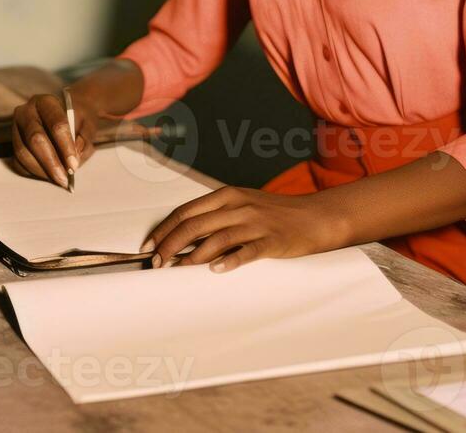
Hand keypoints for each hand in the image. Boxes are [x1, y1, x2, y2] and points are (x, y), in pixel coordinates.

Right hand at [10, 91, 97, 186]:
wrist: (68, 114)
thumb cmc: (78, 119)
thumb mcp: (87, 124)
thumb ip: (84, 138)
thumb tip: (75, 157)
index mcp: (46, 102)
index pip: (56, 124)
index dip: (65, 146)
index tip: (74, 164)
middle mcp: (26, 111)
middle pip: (35, 138)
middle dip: (51, 162)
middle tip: (64, 178)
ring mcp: (16, 127)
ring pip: (23, 152)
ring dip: (41, 170)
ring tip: (58, 179)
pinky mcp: (14, 142)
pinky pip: (18, 161)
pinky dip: (32, 172)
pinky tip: (48, 176)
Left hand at [143, 186, 351, 272]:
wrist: (316, 217)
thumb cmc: (275, 214)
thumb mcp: (242, 206)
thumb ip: (215, 218)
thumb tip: (182, 238)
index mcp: (227, 196)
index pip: (186, 211)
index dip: (164, 229)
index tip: (149, 246)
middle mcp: (238, 207)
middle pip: (195, 225)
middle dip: (170, 244)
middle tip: (156, 262)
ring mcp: (256, 223)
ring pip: (216, 239)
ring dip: (193, 256)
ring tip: (177, 270)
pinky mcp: (273, 241)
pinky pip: (248, 251)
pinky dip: (231, 261)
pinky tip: (217, 270)